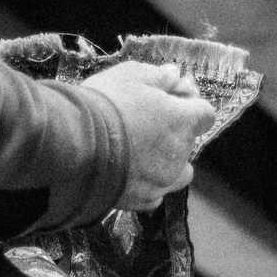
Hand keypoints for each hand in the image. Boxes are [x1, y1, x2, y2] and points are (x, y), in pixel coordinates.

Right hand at [84, 60, 214, 212]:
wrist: (72, 147)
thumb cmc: (103, 105)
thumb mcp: (129, 75)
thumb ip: (157, 76)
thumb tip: (175, 74)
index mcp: (182, 121)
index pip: (205, 114)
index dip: (189, 107)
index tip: (170, 102)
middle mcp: (179, 154)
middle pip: (188, 143)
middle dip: (173, 133)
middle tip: (143, 123)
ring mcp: (162, 181)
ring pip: (178, 174)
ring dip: (167, 163)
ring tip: (138, 154)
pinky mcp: (141, 201)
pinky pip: (154, 194)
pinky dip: (146, 185)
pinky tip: (126, 174)